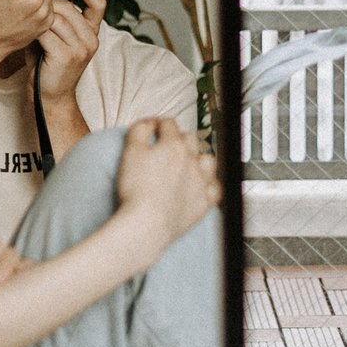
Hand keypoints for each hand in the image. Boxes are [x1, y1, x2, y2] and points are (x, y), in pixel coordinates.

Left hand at [33, 0, 105, 105]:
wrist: (49, 98)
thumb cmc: (48, 64)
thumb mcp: (56, 37)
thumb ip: (56, 16)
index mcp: (92, 33)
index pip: (98, 4)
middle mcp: (91, 40)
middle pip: (69, 8)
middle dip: (48, 5)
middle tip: (31, 7)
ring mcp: (81, 49)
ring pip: (57, 18)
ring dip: (40, 18)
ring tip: (28, 22)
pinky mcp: (66, 56)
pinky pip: (47, 32)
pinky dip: (35, 31)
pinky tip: (28, 34)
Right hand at [113, 116, 219, 248]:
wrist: (148, 222)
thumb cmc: (137, 190)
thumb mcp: (130, 152)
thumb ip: (139, 131)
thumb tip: (148, 124)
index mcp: (173, 146)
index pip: (169, 124)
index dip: (158, 124)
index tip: (152, 128)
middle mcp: (191, 160)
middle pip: (190, 139)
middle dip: (178, 138)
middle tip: (167, 145)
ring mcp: (200, 181)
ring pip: (208, 160)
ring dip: (199, 157)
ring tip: (188, 162)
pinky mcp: (203, 202)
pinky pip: (215, 188)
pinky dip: (210, 183)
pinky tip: (202, 184)